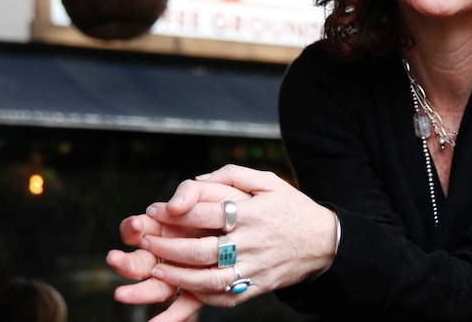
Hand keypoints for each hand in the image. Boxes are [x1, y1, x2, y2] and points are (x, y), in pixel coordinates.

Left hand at [110, 165, 337, 316]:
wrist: (325, 242)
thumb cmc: (292, 207)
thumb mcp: (268, 181)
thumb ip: (232, 175)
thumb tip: (197, 179)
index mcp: (253, 212)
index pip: (208, 212)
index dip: (177, 211)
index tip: (156, 210)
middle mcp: (253, 241)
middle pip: (201, 249)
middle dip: (167, 246)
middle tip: (146, 242)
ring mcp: (255, 267)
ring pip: (209, 278)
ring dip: (178, 276)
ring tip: (157, 269)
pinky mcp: (258, 287)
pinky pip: (225, 296)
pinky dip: (201, 294)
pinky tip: (184, 288)